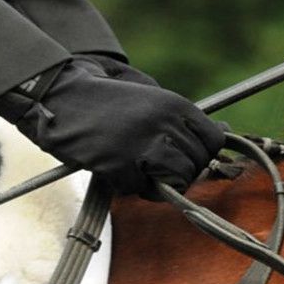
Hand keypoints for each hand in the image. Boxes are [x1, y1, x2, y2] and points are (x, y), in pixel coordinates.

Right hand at [0, 59, 224, 198]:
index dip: (200, 155)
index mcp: (174, 104)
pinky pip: (137, 188)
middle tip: (153, 167)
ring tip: (136, 172)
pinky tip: (113, 168)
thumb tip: (224, 132)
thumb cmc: (103, 98)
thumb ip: (182, 116)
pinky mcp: (119, 163)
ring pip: (175, 181)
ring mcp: (143, 144)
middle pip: (195, 165)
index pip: (213, 141)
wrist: (59, 95)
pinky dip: (125, 185)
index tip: (181, 158)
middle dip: (177, 173)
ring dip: (157, 184)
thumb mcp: (149, 96)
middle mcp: (165, 123)